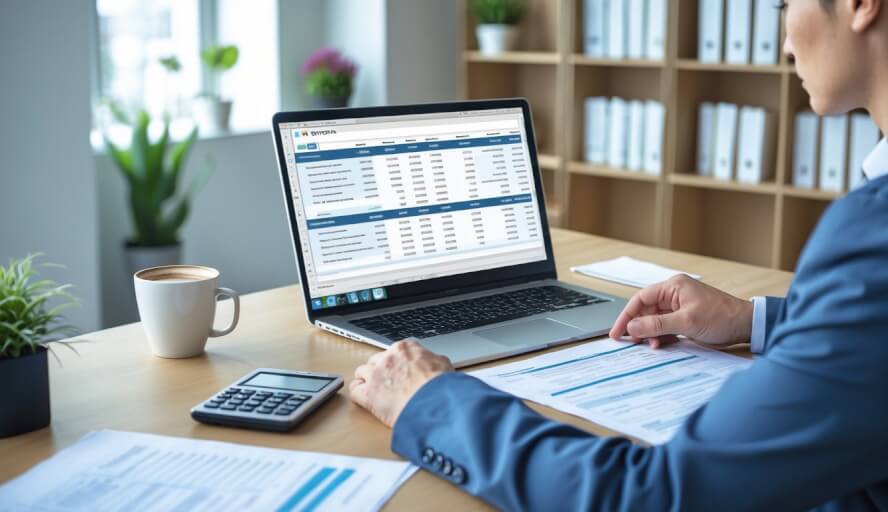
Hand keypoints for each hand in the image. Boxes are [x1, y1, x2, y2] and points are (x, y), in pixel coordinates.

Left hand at [349, 340, 453, 427]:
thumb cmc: (442, 388)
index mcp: (406, 348)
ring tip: (376, 391)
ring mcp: (376, 374)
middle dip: (381, 370)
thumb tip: (435, 362)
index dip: (398, 362)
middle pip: (376, 359)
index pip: (395, 350)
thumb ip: (433, 360)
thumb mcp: (444, 366)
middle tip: (389, 383)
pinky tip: (364, 399)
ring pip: (362, 372)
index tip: (400, 370)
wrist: (436, 405)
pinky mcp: (368, 393)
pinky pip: (354, 389)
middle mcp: (388, 357)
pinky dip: (358, 394)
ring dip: (368, 380)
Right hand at [608, 274, 752, 348]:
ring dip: (650, 333)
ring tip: (648, 345)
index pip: (641, 299)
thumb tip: (632, 327)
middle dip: (638, 326)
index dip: (626, 315)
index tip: (617, 331)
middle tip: (628, 341)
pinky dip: (660, 337)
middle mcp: (674, 294)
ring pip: (655, 320)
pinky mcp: (685, 319)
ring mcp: (680, 307)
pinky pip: (665, 327)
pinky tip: (659, 345)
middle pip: (646, 310)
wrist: (746, 326)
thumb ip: (656, 324)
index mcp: (673, 287)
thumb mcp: (686, 322)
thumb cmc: (721, 317)